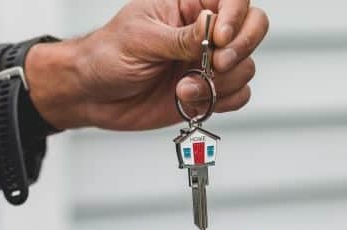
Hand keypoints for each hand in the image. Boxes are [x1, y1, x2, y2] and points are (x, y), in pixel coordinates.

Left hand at [25, 0, 268, 130]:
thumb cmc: (107, 56)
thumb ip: (182, 37)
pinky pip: (238, 95)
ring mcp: (209, 62)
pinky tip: (191, 101)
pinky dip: (221, 102)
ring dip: (220, 84)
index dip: (236, 16)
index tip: (220, 38)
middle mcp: (205, 31)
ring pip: (246, 67)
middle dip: (241, 49)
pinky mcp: (208, 92)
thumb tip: (214, 28)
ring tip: (183, 90)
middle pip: (253, 27)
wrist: (92, 95)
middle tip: (216, 65)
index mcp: (188, 4)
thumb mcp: (141, 39)